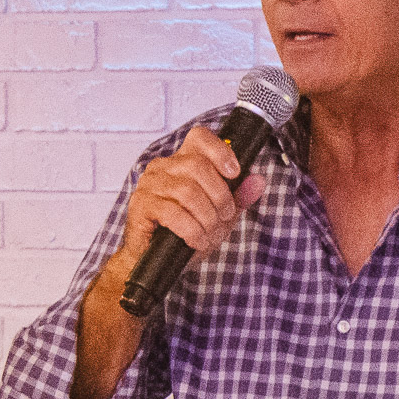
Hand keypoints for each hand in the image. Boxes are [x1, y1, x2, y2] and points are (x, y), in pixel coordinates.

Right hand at [109, 126, 267, 277]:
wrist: (156, 260)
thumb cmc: (185, 233)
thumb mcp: (219, 215)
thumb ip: (237, 197)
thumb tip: (258, 180)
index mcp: (181, 161)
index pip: (199, 137)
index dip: (220, 151)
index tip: (234, 173)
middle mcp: (162, 167)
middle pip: (198, 165)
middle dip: (220, 196)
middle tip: (224, 216)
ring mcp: (149, 185)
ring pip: (187, 191)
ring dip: (206, 217)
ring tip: (210, 234)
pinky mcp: (140, 206)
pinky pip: (172, 213)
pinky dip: (191, 230)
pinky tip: (196, 240)